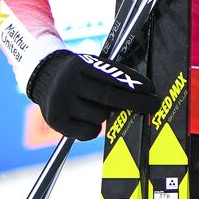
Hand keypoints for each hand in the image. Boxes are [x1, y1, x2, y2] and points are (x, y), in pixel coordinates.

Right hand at [27, 50, 157, 140]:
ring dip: (107, 114)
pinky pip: (88, 132)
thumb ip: (112, 75)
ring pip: (99, 116)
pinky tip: (88, 119)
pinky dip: (94, 128)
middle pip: (108, 97)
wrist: (44, 77)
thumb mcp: (91, 65)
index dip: (133, 83)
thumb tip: (143, 92)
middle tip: (153, 105)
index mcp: (80, 65)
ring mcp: (60, 104)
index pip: (111, 75)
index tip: (150, 89)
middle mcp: (68, 84)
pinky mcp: (55, 122)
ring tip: (98, 106)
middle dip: (135, 102)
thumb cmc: (79, 73)